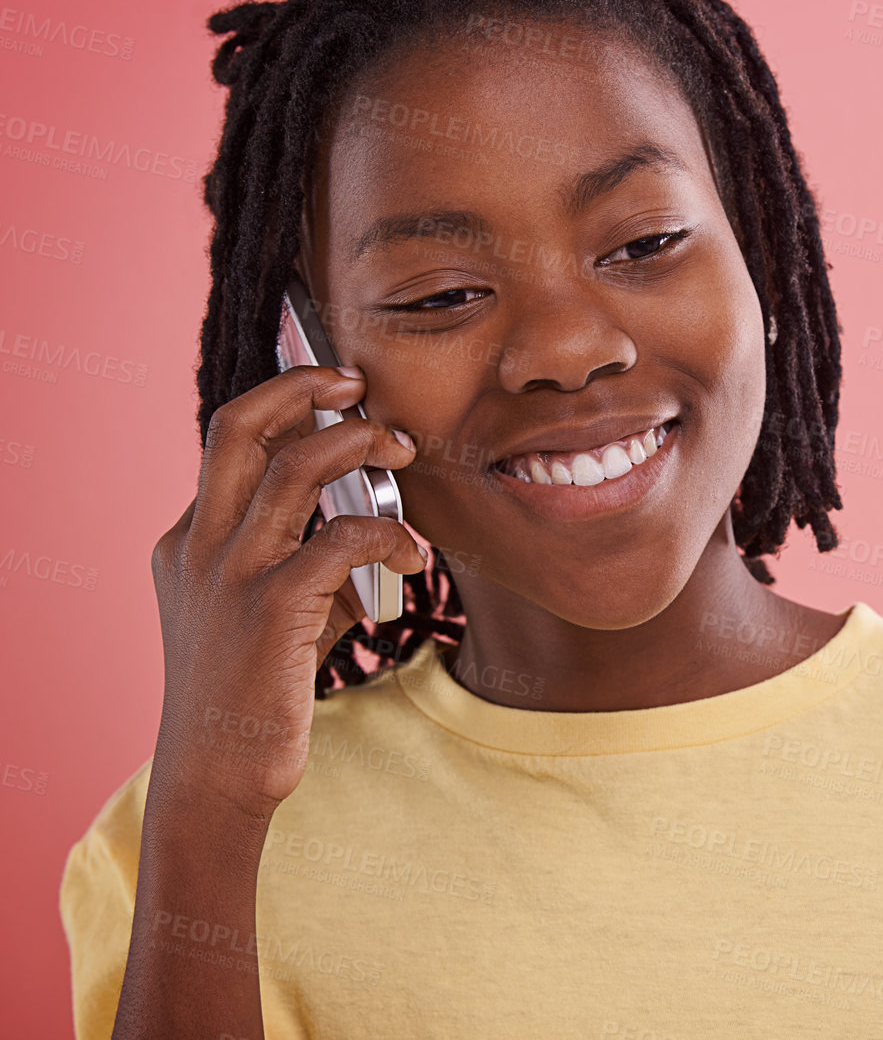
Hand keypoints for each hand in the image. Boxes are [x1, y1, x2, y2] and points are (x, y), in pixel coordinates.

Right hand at [149, 364, 424, 816]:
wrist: (218, 776)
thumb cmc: (254, 694)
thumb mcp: (266, 614)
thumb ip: (303, 563)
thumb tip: (370, 527)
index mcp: (188, 540)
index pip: (229, 442)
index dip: (284, 403)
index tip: (336, 392)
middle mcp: (199, 545)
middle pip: (238, 426)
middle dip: (303, 387)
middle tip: (360, 386)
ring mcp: (230, 574)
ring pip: (294, 467)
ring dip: (357, 446)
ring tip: (401, 449)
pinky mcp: (271, 608)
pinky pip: (342, 539)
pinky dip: (388, 534)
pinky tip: (413, 552)